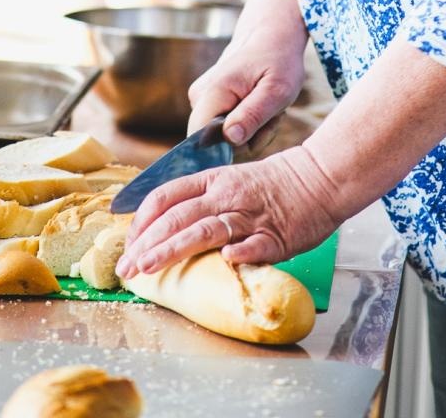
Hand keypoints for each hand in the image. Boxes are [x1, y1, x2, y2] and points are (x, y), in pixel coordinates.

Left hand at [116, 145, 340, 279]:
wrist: (319, 176)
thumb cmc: (274, 184)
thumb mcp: (232, 182)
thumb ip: (203, 200)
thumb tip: (167, 225)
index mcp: (213, 180)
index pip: (167, 196)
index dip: (143, 221)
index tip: (129, 243)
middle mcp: (226, 195)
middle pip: (178, 217)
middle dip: (147, 244)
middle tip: (126, 268)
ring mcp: (250, 215)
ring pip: (205, 230)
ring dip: (173, 249)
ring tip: (149, 269)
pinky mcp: (276, 235)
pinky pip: (255, 244)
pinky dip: (239, 252)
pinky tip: (225, 260)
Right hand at [187, 24, 306, 147]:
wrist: (272, 39)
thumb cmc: (278, 61)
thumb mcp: (276, 90)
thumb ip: (253, 115)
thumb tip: (230, 139)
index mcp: (213, 92)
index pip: (200, 141)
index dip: (227, 151)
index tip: (257, 134)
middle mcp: (199, 97)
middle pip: (215, 145)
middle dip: (249, 140)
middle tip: (272, 117)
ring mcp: (202, 101)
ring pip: (224, 140)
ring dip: (253, 133)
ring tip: (270, 109)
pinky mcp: (209, 105)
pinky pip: (226, 131)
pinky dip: (248, 127)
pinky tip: (261, 109)